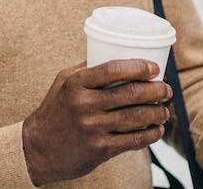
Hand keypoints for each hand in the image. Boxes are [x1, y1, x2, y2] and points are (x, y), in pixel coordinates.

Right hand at [22, 59, 172, 184]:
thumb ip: (87, 68)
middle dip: (156, 90)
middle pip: (131, 93)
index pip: (113, 69)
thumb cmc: (54, 110)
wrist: (37, 148)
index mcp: (76, 83)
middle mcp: (84, 104)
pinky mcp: (100, 149)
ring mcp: (93, 127)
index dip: (139, 67)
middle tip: (166, 89)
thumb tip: (116, 53)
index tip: (154, 68)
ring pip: (137, 117)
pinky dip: (151, 134)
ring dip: (158, 112)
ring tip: (165, 110)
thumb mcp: (63, 82)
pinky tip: (157, 130)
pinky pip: (134, 140)